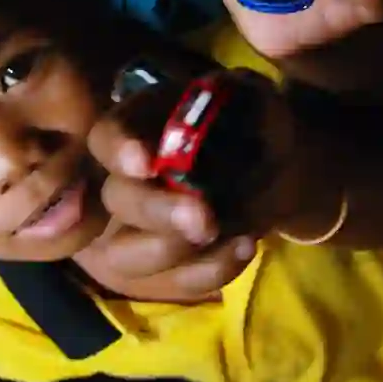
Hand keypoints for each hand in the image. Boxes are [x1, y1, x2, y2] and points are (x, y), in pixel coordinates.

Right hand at [82, 71, 300, 300]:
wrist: (276, 167)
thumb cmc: (254, 121)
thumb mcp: (256, 98)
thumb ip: (244, 98)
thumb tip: (239, 105)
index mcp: (138, 124)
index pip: (107, 136)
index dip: (119, 150)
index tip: (144, 162)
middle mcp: (126, 178)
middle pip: (116, 200)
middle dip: (155, 211)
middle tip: (203, 217)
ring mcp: (138, 228)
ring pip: (126, 254)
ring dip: (171, 251)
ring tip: (222, 235)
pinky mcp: (164, 266)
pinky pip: (172, 283)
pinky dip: (209, 271)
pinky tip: (244, 246)